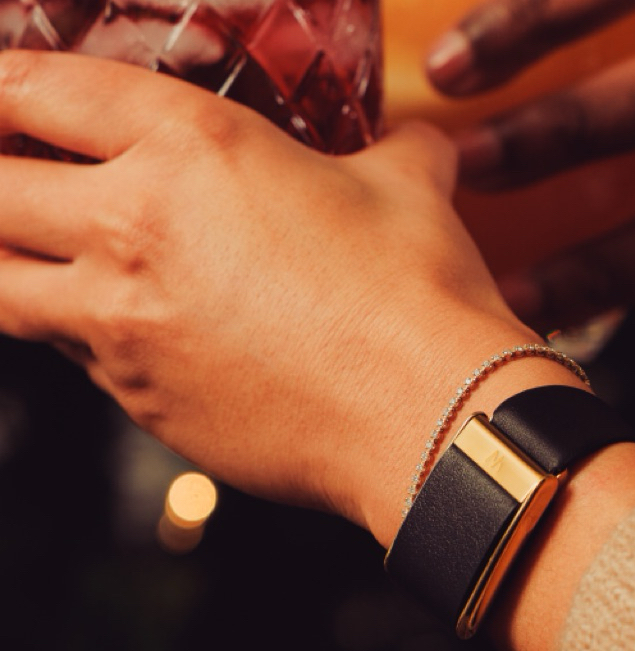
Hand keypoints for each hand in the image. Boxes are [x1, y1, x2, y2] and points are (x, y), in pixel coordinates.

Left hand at [0, 51, 546, 541]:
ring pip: (1, 288)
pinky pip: (77, 361)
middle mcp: (133, 231)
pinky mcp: (143, 403)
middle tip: (5, 174)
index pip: (40, 89)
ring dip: (7, 263)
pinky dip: (84, 339)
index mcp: (191, 149)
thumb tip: (416, 145)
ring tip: (34, 257)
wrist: (431, 417)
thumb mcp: (409, 191)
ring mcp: (125, 328)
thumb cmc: (418, 301)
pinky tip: (129, 332)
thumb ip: (394, 152)